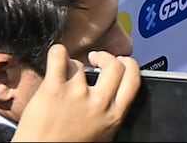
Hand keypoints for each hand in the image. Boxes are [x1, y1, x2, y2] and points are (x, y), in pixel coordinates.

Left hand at [12, 44, 140, 141]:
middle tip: (96, 59)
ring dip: (72, 67)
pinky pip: (59, 57)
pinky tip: (56, 56)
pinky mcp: (53, 89)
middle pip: (114, 64)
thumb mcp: (102, 133)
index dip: (129, 64)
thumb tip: (113, 91)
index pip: (133, 78)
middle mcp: (99, 103)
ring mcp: (76, 94)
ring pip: (81, 64)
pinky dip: (57, 53)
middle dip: (106, 57)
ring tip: (63, 78)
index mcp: (114, 115)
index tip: (121, 61)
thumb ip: (111, 111)